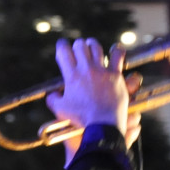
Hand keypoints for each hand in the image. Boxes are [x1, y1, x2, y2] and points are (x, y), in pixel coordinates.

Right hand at [46, 38, 131, 160]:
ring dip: (92, 45)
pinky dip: (117, 51)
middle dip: (77, 45)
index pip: (63, 51)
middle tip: (78, 50)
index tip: (62, 47)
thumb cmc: (81, 118)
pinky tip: (116, 51)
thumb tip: (51, 95)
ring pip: (96, 47)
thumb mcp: (61, 110)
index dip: (61, 46)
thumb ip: (53, 99)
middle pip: (80, 45)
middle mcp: (86, 69)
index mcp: (71, 76)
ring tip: (92, 47)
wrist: (102, 124)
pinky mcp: (115, 75)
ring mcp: (102, 71)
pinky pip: (118, 56)